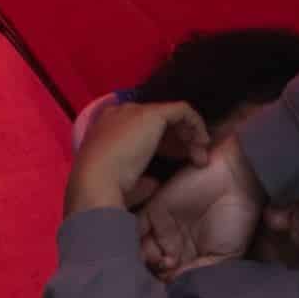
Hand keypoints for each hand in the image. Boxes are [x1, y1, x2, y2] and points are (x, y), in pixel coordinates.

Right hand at [68, 95, 206, 218]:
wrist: (97, 181)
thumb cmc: (106, 187)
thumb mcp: (124, 182)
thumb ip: (140, 179)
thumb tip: (154, 183)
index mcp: (108, 128)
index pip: (140, 128)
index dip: (162, 143)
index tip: (174, 160)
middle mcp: (120, 114)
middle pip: (157, 120)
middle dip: (178, 138)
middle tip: (192, 158)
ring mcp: (135, 111)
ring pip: (171, 115)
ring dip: (189, 134)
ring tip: (199, 156)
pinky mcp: (152, 113)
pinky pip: (182, 110)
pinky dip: (195, 124)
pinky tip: (201, 144)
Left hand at [139, 133, 263, 278]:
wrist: (237, 183)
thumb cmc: (238, 220)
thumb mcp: (226, 256)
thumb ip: (201, 271)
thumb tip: (176, 285)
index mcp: (188, 256)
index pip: (167, 276)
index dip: (166, 285)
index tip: (171, 291)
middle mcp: (172, 243)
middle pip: (150, 264)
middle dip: (152, 275)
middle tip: (163, 279)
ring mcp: (162, 226)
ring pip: (141, 249)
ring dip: (146, 261)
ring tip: (164, 264)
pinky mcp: (155, 209)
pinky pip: (137, 228)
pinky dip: (139, 242)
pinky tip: (157, 253)